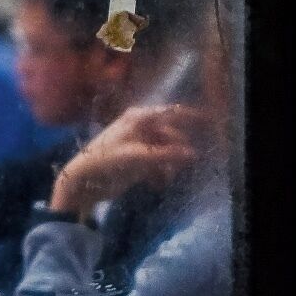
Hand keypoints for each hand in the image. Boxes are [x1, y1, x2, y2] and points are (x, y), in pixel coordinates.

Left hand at [49, 104, 207, 220]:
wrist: (84, 181)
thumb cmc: (107, 160)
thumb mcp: (138, 156)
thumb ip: (167, 154)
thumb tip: (194, 154)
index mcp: (138, 118)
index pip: (170, 112)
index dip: (190, 115)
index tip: (211, 121)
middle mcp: (141, 127)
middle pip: (172, 135)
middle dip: (179, 149)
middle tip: (186, 164)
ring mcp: (140, 144)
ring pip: (167, 151)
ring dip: (170, 164)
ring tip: (166, 177)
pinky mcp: (139, 160)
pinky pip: (160, 164)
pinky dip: (161, 173)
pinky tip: (157, 183)